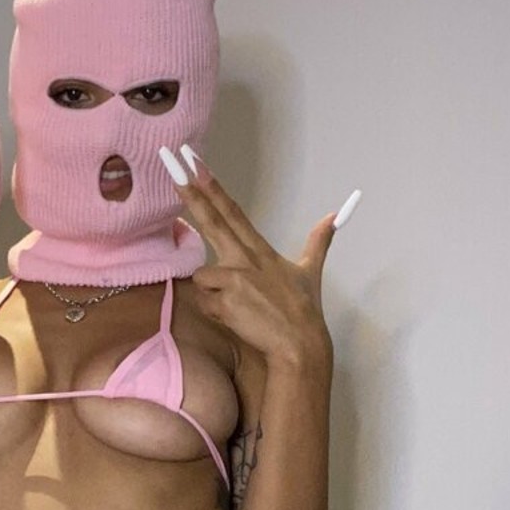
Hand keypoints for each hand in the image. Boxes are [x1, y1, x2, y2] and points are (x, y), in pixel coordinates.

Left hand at [160, 146, 350, 370]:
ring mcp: (234, 280)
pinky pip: (204, 302)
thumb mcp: (310, 271)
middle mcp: (245, 259)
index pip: (233, 213)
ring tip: (241, 307)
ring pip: (202, 276)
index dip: (214, 188)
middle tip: (174, 171)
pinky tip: (236, 319)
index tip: (197, 166)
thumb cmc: (302, 310)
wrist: (298, 343)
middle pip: (212, 222)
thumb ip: (318, 241)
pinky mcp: (225, 301)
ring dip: (213, 292)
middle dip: (191, 196)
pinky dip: (214, 311)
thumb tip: (335, 216)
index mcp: (260, 250)